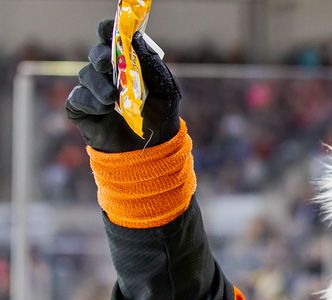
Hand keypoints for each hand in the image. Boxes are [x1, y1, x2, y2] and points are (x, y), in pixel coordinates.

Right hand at [65, 19, 180, 152]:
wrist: (153, 151)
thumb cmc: (161, 119)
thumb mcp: (165, 90)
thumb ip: (152, 65)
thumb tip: (137, 39)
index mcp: (127, 65)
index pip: (112, 41)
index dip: (107, 31)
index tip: (107, 28)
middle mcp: (108, 75)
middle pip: (96, 55)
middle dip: (101, 56)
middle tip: (108, 62)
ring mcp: (93, 92)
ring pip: (86, 75)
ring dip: (99, 84)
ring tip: (112, 99)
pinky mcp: (82, 109)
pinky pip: (78, 98)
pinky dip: (90, 102)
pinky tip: (104, 109)